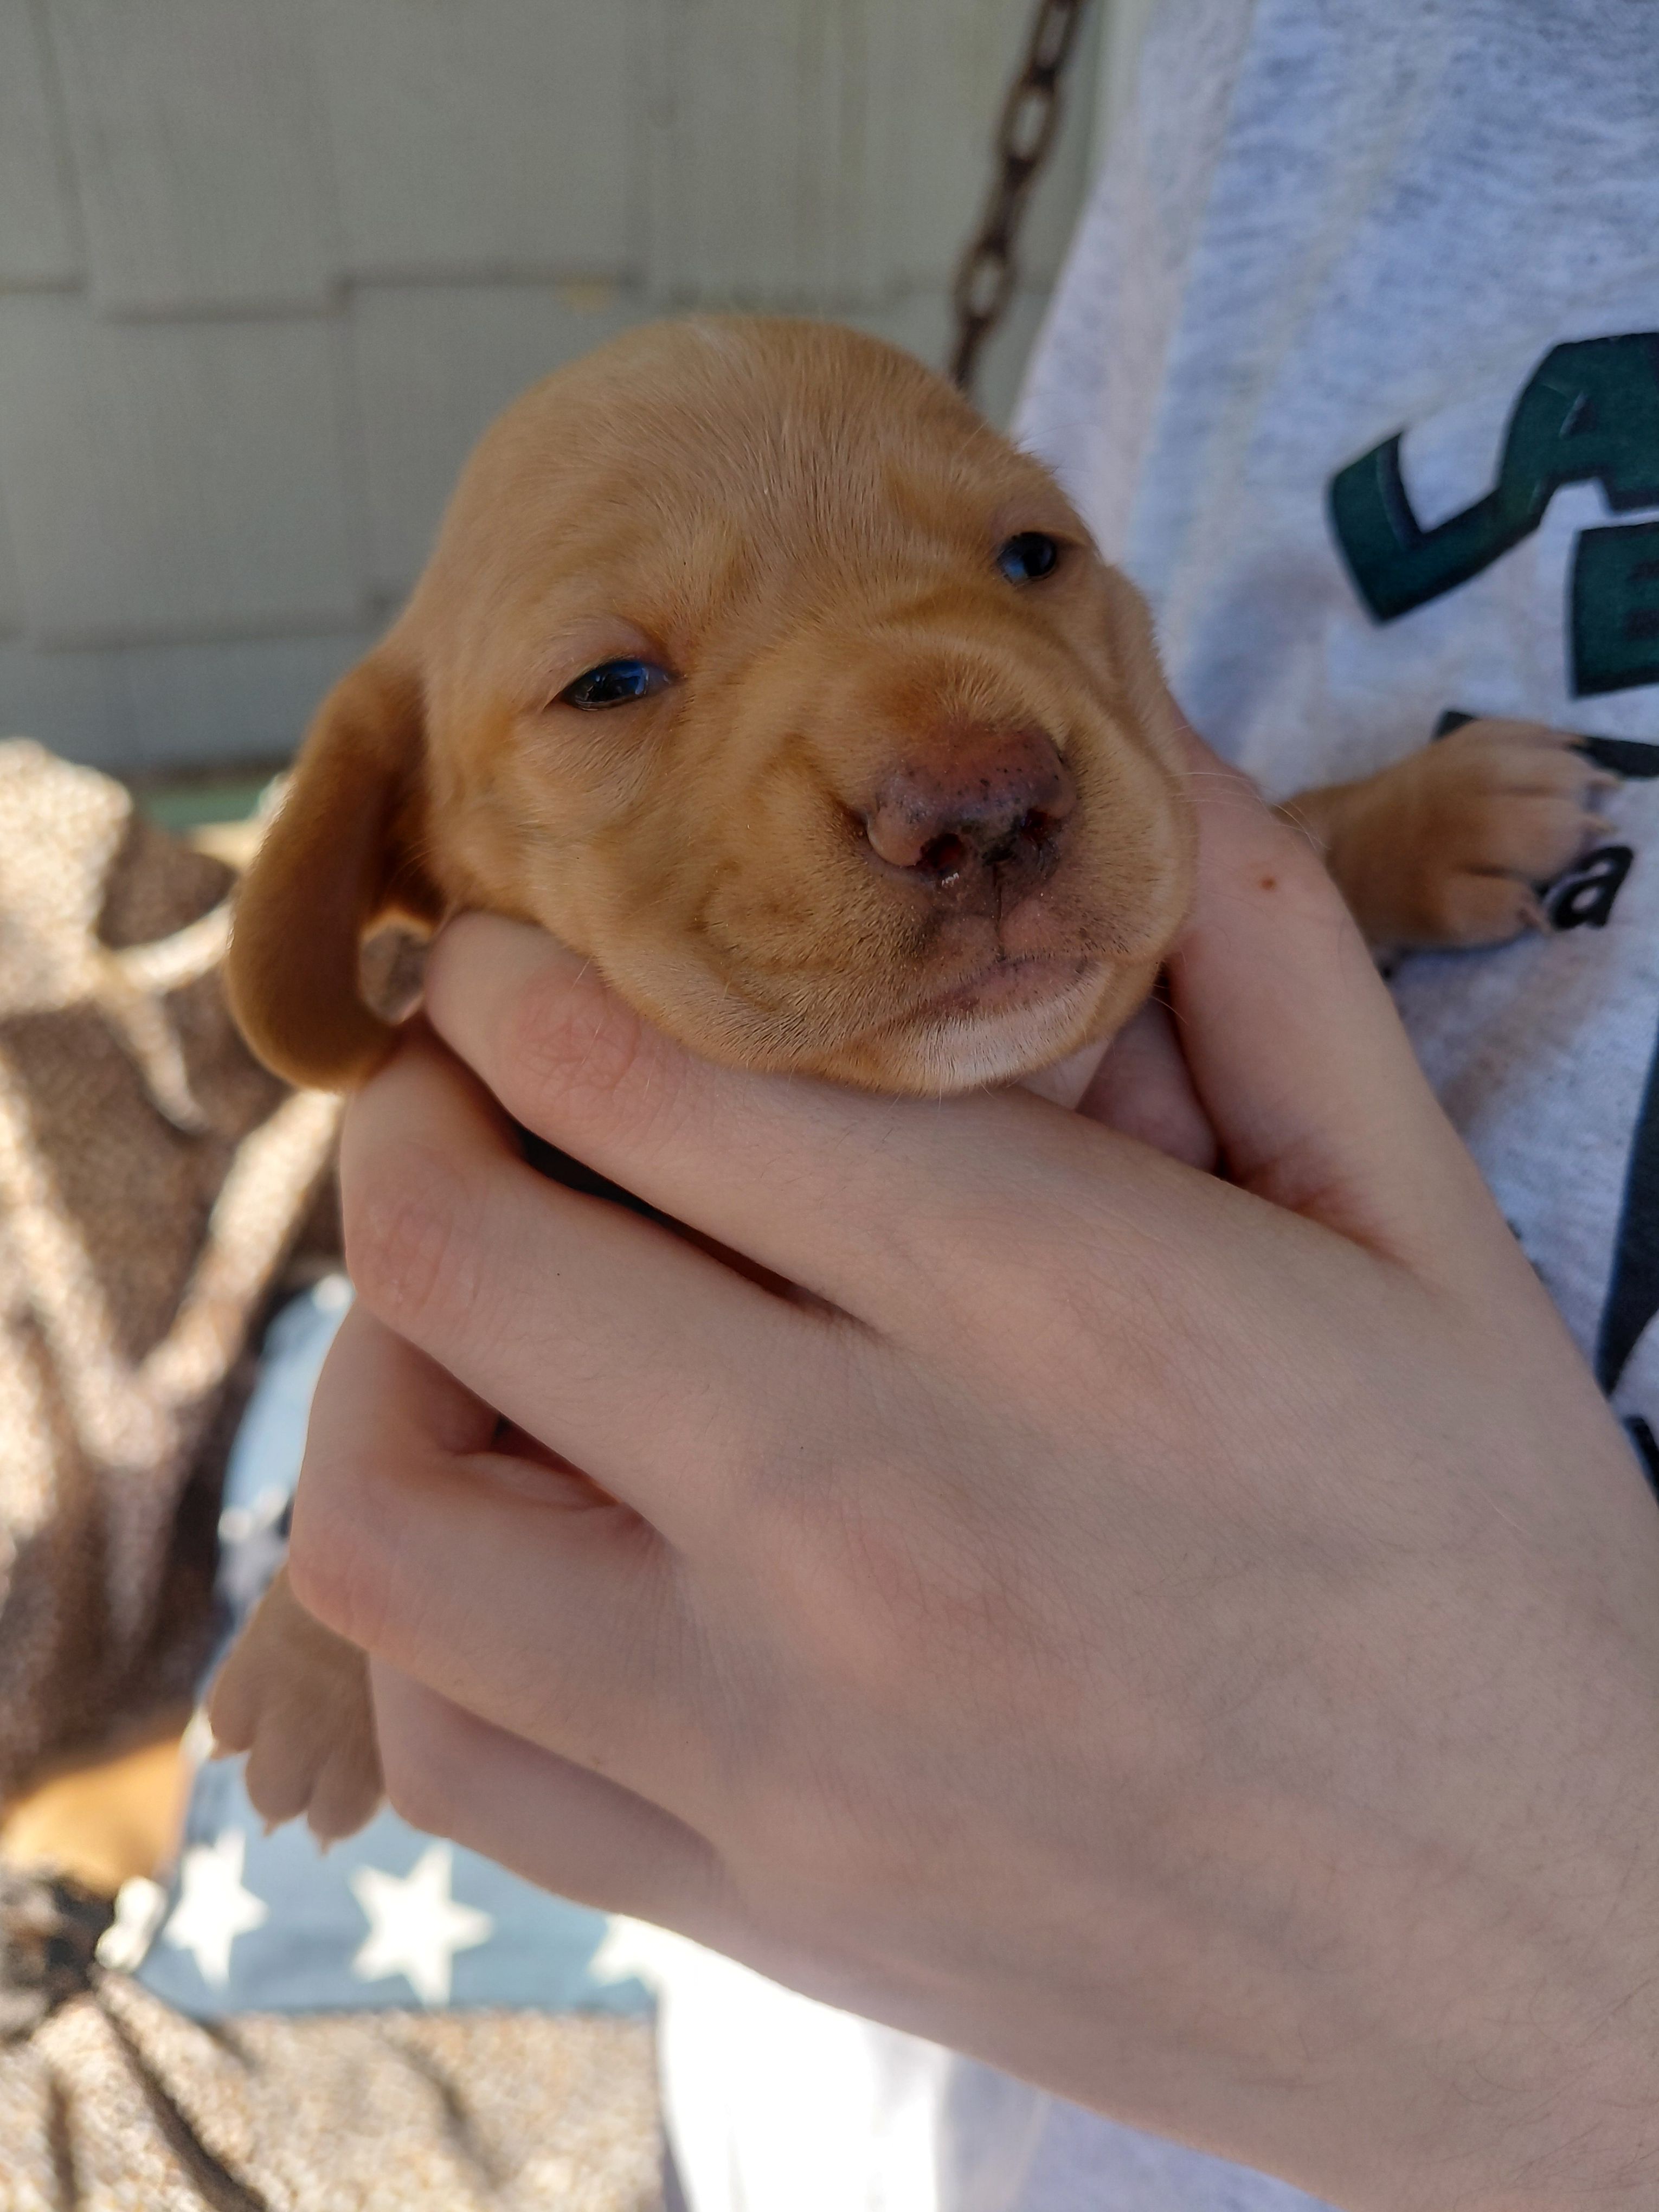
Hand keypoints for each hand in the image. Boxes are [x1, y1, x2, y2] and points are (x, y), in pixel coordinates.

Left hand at [289, 744, 1658, 2210]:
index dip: (522, 975)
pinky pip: (455, 1749)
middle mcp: (873, 1521)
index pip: (640, 1070)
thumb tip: (1130, 721)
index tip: (516, 960)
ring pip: (386, 1519)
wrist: (1561, 1953)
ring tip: (483, 1313)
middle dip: (413, 1119)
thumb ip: (1262, 957)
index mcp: (1050, 1309)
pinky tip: (543, 1539)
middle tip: (464, 1088)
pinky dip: (435, 1619)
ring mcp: (785, 1746)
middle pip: (458, 1253)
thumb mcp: (1422, 1227)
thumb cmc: (1504, 1572)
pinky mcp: (763, 1907)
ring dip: (383, 1365)